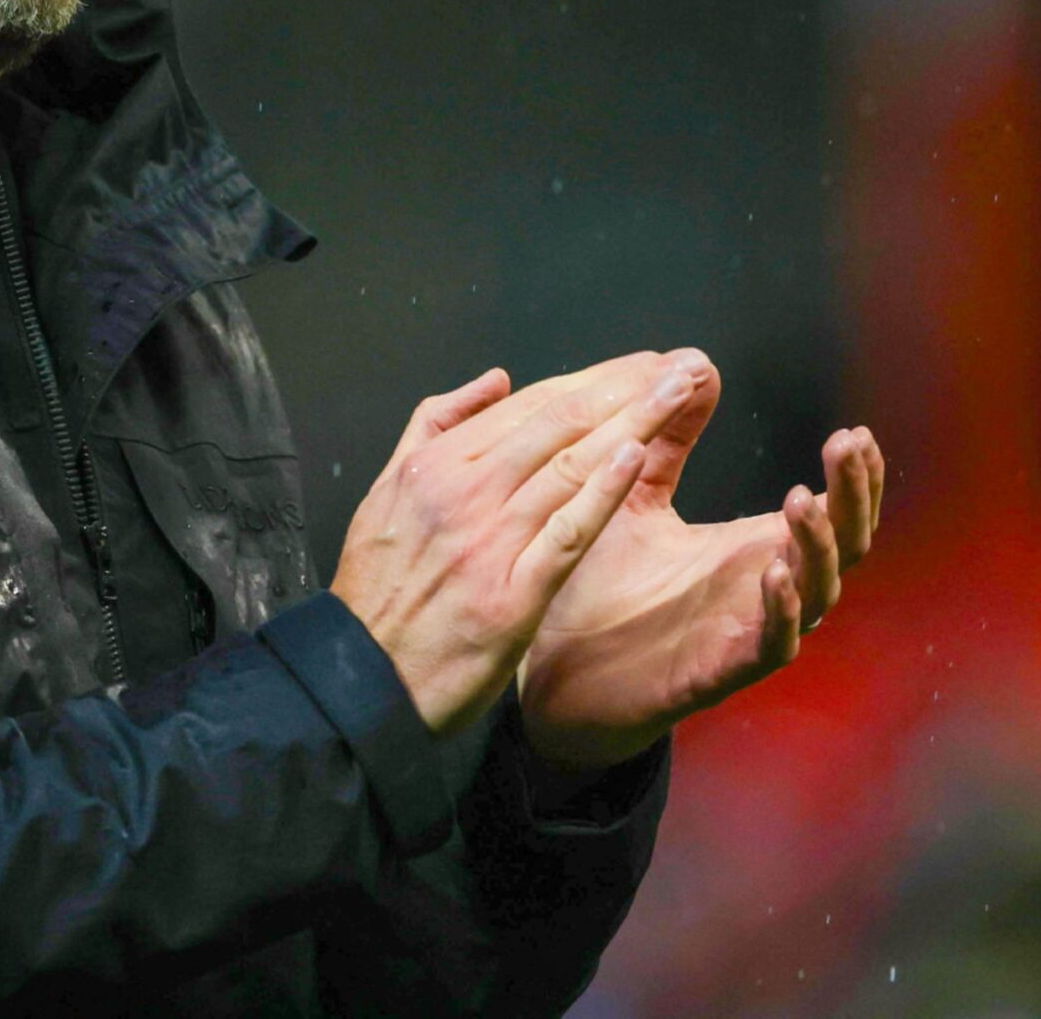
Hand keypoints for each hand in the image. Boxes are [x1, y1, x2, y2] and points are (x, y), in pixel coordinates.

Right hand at [329, 351, 706, 737]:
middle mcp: (461, 493)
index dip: (590, 379)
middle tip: (679, 364)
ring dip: (631, 422)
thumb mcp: (385, 490)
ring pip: (568, 466)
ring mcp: (488, 542)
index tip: (637, 364)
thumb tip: (494, 380)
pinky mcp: (511, 595)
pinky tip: (637, 458)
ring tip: (677, 390)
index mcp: (434, 465)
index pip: (527, 406)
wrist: (362, 675)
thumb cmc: (377, 589)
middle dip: (623, 388)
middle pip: (556, 424)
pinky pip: (565, 533)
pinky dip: (601, 492)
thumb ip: (435, 425)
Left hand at [516, 356, 886, 770]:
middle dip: (852, 495)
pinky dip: (781, 611)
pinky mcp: (720, 670)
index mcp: (752, 546)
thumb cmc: (603, 582)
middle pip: (844, 544)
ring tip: (801, 497)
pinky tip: (775, 574)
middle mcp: (764, 587)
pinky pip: (771, 644)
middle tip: (847, 446)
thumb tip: (698, 365)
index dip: (852, 477)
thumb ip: (666, 438)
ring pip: (817, 592)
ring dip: (816, 545)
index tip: (854, 433)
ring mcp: (748, 630)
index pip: (831, 510)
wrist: (557, 667)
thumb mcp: (634, 493)